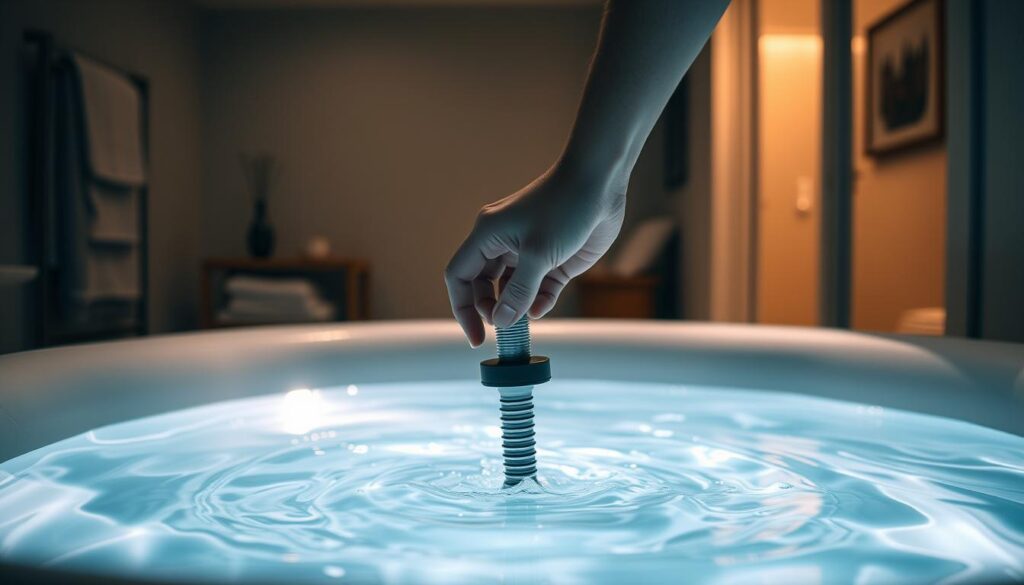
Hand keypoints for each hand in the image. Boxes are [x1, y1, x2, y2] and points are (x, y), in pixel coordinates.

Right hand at [445, 161, 626, 346]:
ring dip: (515, 309)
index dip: (462, 308)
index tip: (476, 336)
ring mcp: (528, 253)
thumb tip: (500, 321)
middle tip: (503, 330)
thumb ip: (518, 291)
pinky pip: (538, 290)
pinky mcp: (553, 260)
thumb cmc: (564, 206)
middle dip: (490, 310)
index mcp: (488, 236)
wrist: (599, 183)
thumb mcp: (538, 253)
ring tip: (523, 326)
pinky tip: (541, 308)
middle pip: (482, 287)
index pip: (460, 276)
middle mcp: (503, 244)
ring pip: (511, 291)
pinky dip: (538, 302)